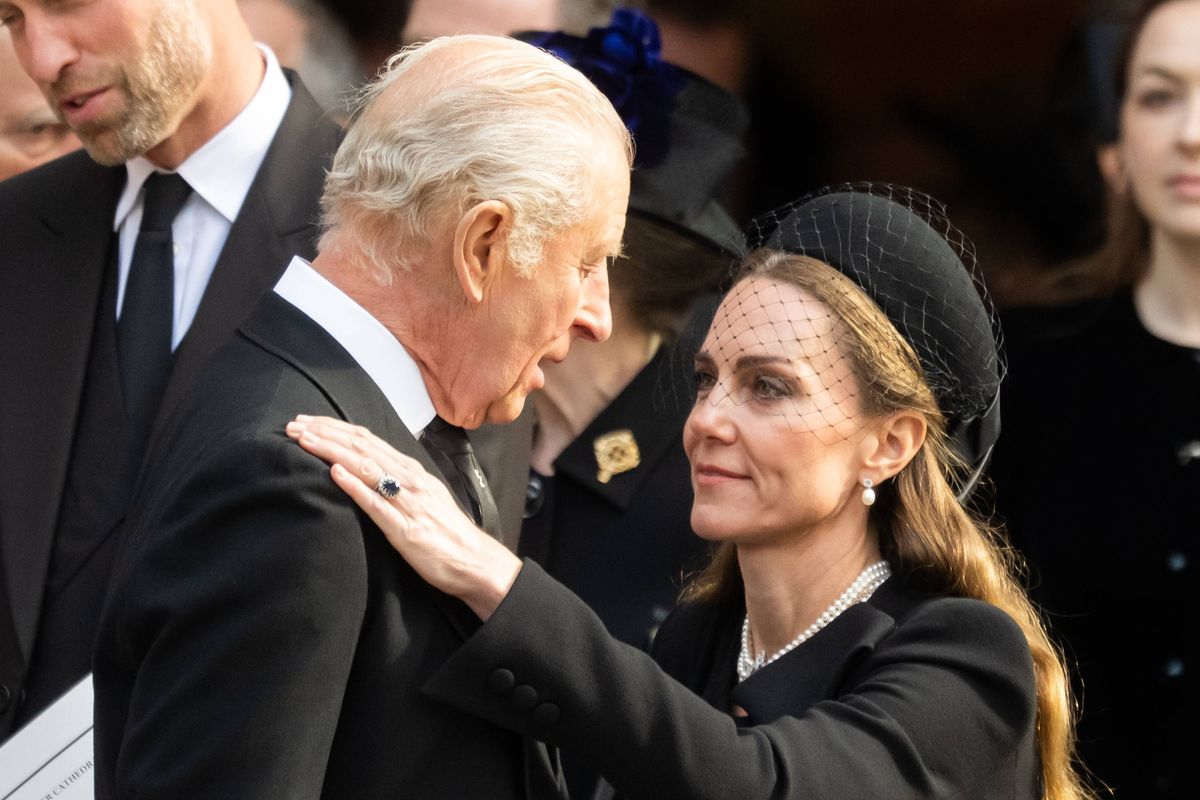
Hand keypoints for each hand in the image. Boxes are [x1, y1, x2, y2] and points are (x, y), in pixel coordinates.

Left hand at [285, 415, 520, 620]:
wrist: (477, 563)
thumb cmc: (447, 534)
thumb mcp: (423, 498)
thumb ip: (397, 482)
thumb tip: (368, 470)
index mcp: (412, 471)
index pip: (369, 441)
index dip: (336, 429)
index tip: (308, 422)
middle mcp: (409, 480)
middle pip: (362, 448)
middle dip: (326, 434)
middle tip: (294, 426)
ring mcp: (408, 503)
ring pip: (366, 468)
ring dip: (333, 451)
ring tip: (304, 441)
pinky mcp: (406, 530)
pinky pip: (377, 505)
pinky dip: (355, 486)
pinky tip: (335, 474)